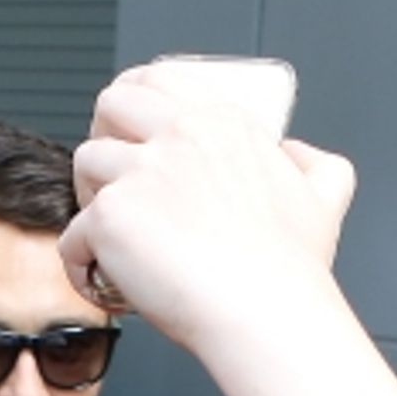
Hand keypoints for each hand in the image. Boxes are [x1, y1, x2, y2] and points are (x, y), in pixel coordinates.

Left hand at [60, 65, 355, 351]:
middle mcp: (178, 135)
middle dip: (100, 137)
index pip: (156, 82)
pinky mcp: (109, 218)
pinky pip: (72, 236)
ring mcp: (139, 173)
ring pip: (84, 165)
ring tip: (110, 239)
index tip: (128, 133)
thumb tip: (296, 152)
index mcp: (220, 122)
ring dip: (89, 200)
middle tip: (109, 181)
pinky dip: (80, 263)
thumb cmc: (289, 270)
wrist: (265, 313)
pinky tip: (103, 282)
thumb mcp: (325, 198)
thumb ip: (315, 164)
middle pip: (110, 106)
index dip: (132, 105)